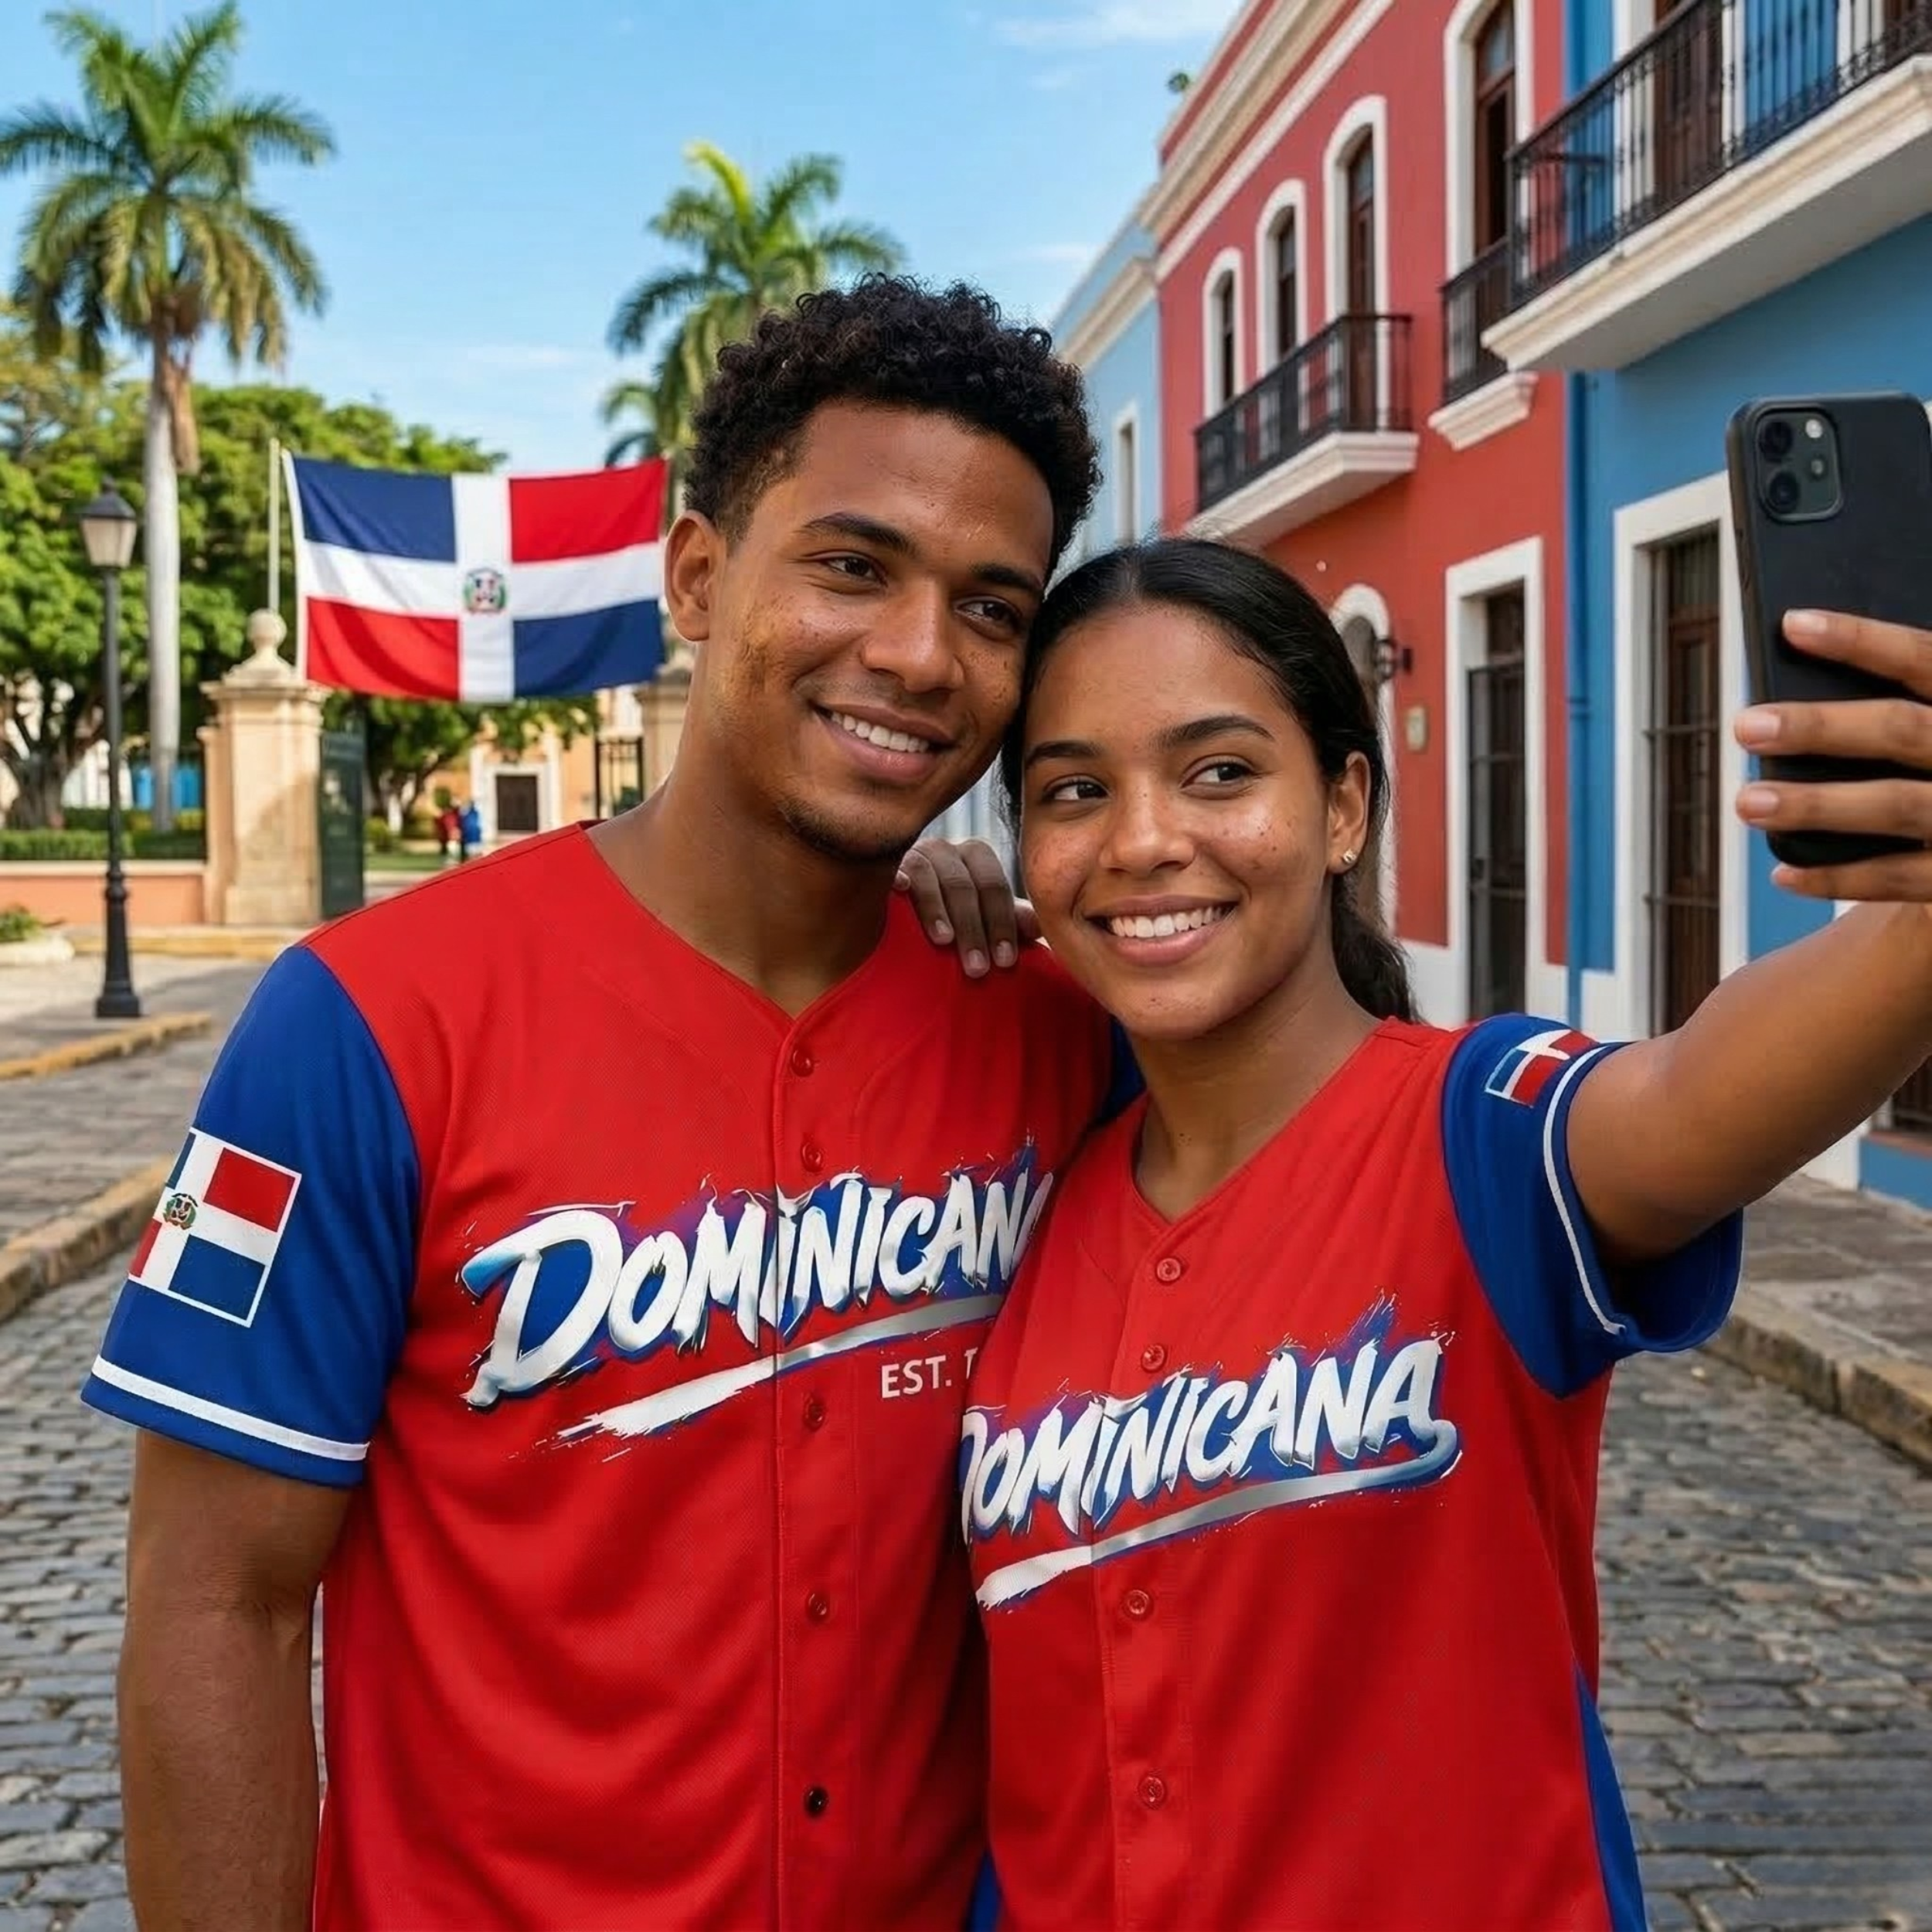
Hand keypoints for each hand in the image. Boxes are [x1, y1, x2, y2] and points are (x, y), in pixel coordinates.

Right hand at [894, 839, 1040, 975]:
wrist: (903, 914)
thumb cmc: (954, 918)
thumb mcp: (985, 919)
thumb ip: (1010, 920)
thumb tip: (1038, 927)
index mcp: (975, 857)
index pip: (993, 885)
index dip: (1002, 923)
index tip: (1005, 961)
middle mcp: (943, 850)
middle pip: (962, 883)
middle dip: (973, 928)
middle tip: (978, 969)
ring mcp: (910, 855)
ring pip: (927, 873)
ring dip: (936, 908)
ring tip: (944, 941)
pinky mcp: (879, 865)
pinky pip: (888, 866)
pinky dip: (895, 876)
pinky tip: (899, 890)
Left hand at [1734, 608, 1931, 900]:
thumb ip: (1907, 705)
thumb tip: (1801, 663)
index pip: (1926, 657)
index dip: (1862, 640)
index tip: (1792, 624)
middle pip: (1903, 730)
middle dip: (1820, 727)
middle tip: (1746, 726)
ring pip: (1898, 805)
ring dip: (1815, 805)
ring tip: (1747, 801)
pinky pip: (1898, 879)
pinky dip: (1836, 878)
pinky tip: (1781, 875)